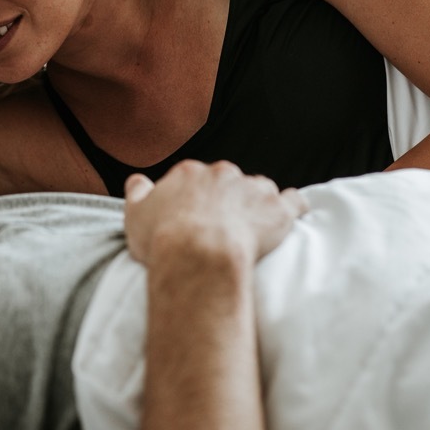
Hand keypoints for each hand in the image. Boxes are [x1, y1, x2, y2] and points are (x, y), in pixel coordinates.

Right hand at [122, 160, 305, 266]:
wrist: (198, 256)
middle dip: (226, 199)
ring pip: (259, 189)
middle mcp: (221, 173)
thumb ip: (137, 192)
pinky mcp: (277, 210)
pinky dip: (295, 205)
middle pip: (228, 181)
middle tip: (221, 227)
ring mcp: (252, 189)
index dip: (195, 199)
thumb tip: (138, 180)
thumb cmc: (164, 240)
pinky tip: (294, 212)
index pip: (195, 179)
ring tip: (254, 224)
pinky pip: (294, 200)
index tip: (194, 217)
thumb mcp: (134, 214)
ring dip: (257, 203)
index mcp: (188, 173)